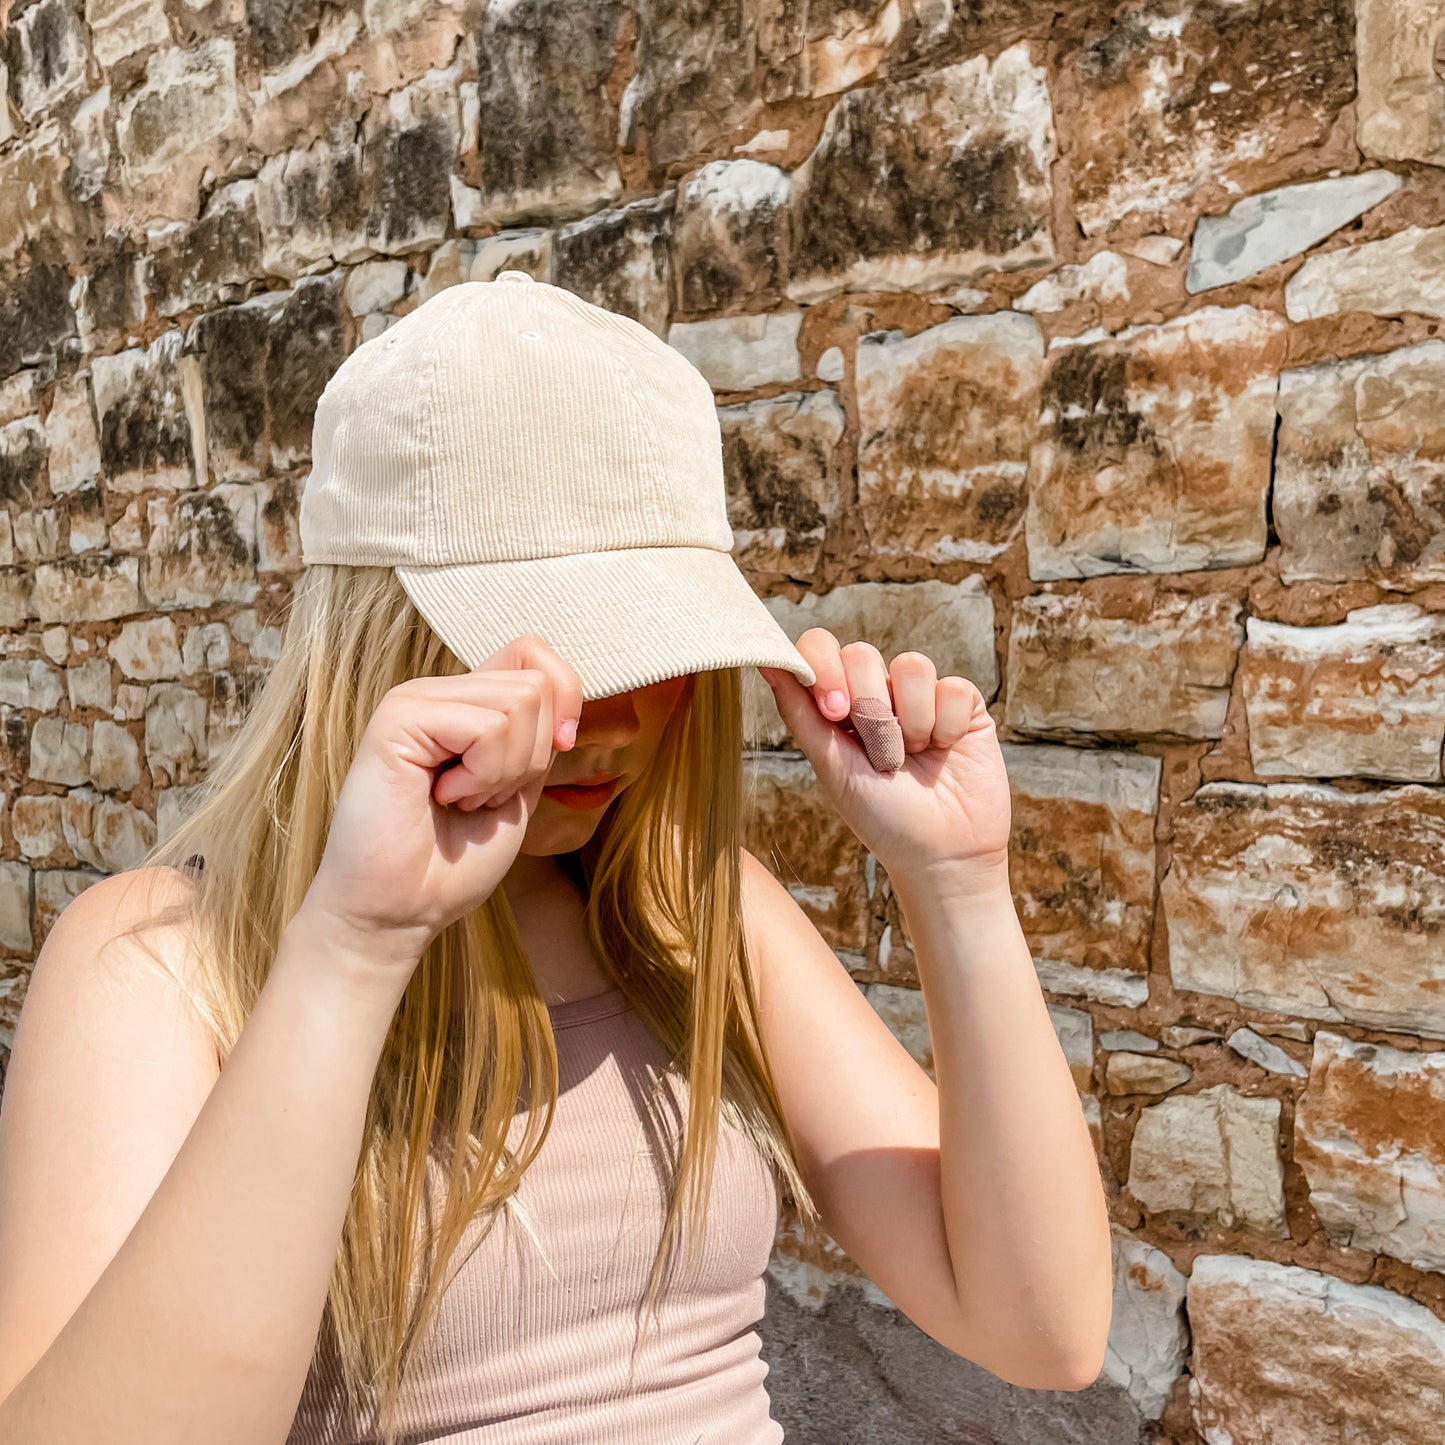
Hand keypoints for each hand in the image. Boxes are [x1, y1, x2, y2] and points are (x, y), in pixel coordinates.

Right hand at [296, 634, 583, 980]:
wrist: (396, 912)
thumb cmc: (450, 864)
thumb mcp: (516, 790)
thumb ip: (536, 738)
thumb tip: (563, 698)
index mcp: (464, 705)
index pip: (534, 655)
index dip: (565, 698)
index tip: (558, 750)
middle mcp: (438, 693)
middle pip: (536, 685)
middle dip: (530, 756)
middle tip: (480, 797)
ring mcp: (415, 700)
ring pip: (519, 703)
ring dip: (505, 771)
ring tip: (460, 799)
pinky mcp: (398, 718)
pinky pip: (486, 726)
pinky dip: (482, 775)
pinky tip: (442, 797)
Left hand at [760, 628, 1011, 892]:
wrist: (941, 855)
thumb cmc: (882, 818)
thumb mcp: (833, 768)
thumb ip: (800, 712)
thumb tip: (764, 660)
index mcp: (838, 705)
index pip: (821, 649)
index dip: (825, 669)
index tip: (834, 713)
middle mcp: (878, 693)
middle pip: (862, 653)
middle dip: (869, 709)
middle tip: (880, 756)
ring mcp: (920, 696)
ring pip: (912, 666)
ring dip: (910, 721)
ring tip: (914, 757)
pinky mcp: (962, 705)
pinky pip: (953, 686)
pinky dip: (946, 726)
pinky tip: (945, 751)